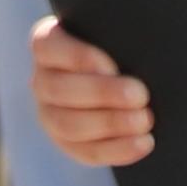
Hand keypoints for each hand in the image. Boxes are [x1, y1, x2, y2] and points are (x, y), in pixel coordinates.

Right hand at [22, 17, 153, 170]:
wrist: (128, 81)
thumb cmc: (122, 46)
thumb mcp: (115, 34)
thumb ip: (118, 35)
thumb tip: (139, 39)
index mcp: (46, 44)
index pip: (46, 47)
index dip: (78, 57)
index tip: (112, 66)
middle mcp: (42, 80)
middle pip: (60, 90)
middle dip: (103, 94)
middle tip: (140, 95)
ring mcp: (49, 114)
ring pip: (68, 125)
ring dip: (110, 124)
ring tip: (144, 120)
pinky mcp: (67, 142)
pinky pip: (86, 151)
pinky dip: (117, 150)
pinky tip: (143, 143)